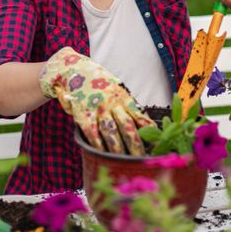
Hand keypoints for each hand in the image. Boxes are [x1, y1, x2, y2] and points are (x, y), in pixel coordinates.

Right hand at [39, 47, 155, 154]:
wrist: (73, 69)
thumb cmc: (99, 83)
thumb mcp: (116, 89)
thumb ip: (126, 105)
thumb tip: (144, 124)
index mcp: (123, 98)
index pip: (140, 116)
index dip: (149, 132)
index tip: (157, 144)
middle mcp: (112, 104)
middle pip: (127, 128)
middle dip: (136, 146)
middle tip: (141, 159)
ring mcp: (98, 109)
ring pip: (111, 133)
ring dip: (118, 150)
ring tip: (124, 162)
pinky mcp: (83, 115)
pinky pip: (93, 134)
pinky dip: (99, 146)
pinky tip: (103, 155)